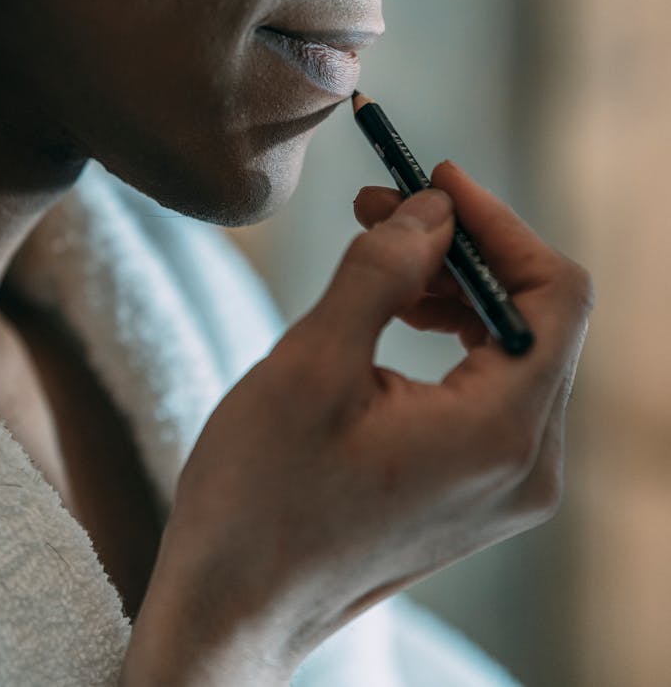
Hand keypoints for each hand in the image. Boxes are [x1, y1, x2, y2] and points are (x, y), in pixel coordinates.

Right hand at [122, 162, 592, 685]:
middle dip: (462, 246)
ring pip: (509, 344)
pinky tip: (392, 307)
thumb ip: (384, 271)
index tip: (435, 179)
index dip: (499, 222)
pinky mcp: (476, 487)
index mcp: (500, 434)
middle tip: (382, 205)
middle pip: (534, 314)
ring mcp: (505, 483)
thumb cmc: (258, 498)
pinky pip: (487, 383)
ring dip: (449, 283)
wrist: (233, 610)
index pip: (555, 293)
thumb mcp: (311, 365)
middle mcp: (526, 465)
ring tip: (376, 246)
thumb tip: (432, 208)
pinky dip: (446, 331)